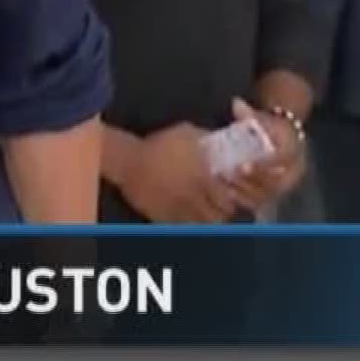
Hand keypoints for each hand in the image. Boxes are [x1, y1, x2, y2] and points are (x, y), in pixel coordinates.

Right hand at [117, 123, 236, 223]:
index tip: (228, 194)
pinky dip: (191, 224)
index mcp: (201, 177)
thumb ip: (206, 138)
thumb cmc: (158, 145)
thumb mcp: (185, 132)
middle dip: (222, 212)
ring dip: (208, 220)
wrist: (128, 161)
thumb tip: (223, 141)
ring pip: (203, 225)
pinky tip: (189, 215)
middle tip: (220, 205)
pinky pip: (185, 228)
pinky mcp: (165, 218)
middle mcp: (193, 196)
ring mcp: (179, 210)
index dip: (230, 199)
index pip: (227, 199)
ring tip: (206, 212)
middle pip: (219, 217)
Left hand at [219, 98, 306, 213]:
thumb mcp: (263, 119)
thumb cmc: (272, 129)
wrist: (284, 140)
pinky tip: (227, 192)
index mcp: (294, 150)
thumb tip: (236, 103)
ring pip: (267, 194)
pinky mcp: (273, 195)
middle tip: (231, 174)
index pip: (281, 160)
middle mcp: (293, 172)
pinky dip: (243, 199)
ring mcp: (284, 186)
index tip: (243, 164)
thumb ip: (249, 114)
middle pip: (274, 182)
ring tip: (226, 182)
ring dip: (244, 190)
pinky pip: (260, 202)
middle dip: (251, 179)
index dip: (263, 165)